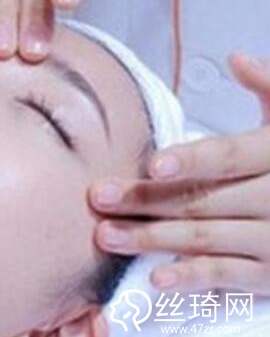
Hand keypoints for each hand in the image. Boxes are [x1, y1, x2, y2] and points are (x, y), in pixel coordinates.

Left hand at [90, 53, 269, 294]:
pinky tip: (156, 276)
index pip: (228, 156)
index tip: (152, 164)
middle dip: (146, 199)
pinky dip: (192, 279)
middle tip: (99, 198)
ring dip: (152, 238)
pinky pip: (227, 276)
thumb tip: (237, 57)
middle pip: (201, 199)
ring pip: (204, 238)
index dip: (192, 160)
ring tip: (106, 235)